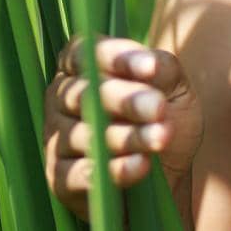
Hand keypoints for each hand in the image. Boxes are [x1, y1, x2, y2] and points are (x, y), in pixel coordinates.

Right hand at [43, 33, 203, 222]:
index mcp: (83, 67)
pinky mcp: (59, 179)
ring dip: (126, 137)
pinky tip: (141, 166)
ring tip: (160, 138)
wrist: (167, 177)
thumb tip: (151, 63)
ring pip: (85, 135)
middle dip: (125, 100)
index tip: (150, 67)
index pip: (84, 51)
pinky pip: (80, 174)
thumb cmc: (164, 121)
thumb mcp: (175, 89)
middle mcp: (60, 99)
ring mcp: (56, 140)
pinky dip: (113, 170)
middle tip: (158, 108)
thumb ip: (164, 68)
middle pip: (83, 93)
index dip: (114, 57)